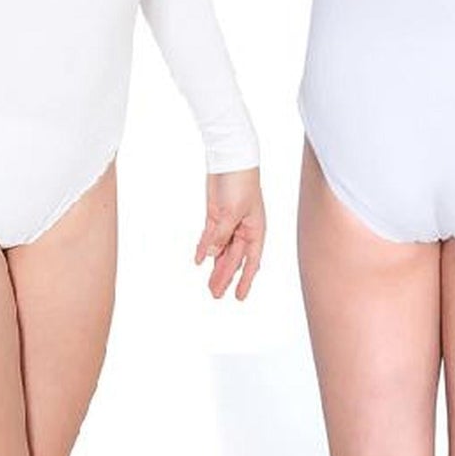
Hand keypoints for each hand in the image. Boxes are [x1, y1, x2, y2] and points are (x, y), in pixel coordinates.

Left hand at [196, 167, 266, 299]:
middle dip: (225, 278)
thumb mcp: (231, 212)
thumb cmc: (240, 183)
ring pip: (221, 251)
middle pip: (234, 259)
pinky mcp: (216, 215)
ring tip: (208, 285)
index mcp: (255, 230)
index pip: (251, 261)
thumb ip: (220, 235)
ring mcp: (229, 223)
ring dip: (215, 268)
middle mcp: (244, 229)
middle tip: (215, 295)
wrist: (231, 158)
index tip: (239, 297)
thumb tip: (209, 256)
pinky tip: (199, 260)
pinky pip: (210, 237)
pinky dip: (204, 248)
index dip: (246, 280)